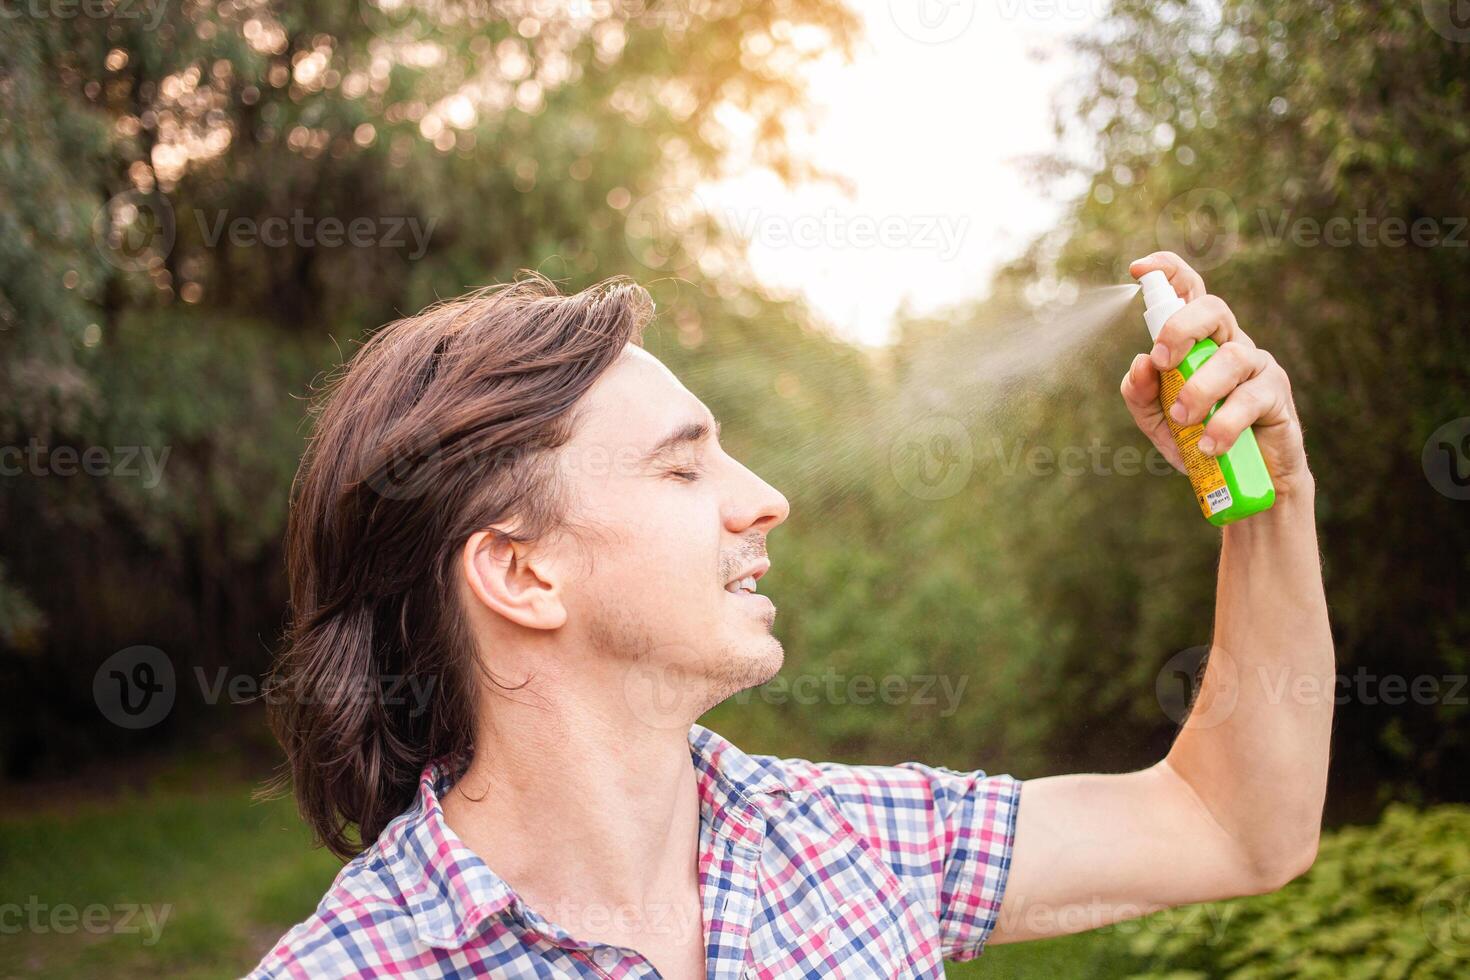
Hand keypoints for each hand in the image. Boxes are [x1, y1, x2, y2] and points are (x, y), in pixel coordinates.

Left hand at [1120, 252, 1310, 496]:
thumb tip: (1140, 362)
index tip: (1139, 268)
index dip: (1169, 272)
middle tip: (1161, 362)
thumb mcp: (1157, 420)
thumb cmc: (1199, 438)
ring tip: (1183, 419)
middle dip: (1181, 328)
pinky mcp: (1276, 395)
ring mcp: (1256, 366)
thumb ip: (1140, 393)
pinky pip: (1250, 398)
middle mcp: (1230, 343)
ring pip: (1231, 357)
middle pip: (1213, 309)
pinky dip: (1224, 424)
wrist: (1244, 481)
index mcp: (1200, 341)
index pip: (1190, 292)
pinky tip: (1209, 445)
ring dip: (1200, 389)